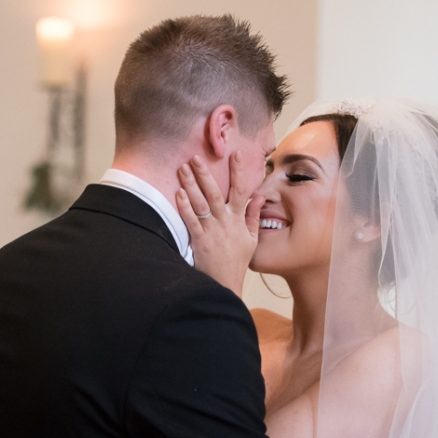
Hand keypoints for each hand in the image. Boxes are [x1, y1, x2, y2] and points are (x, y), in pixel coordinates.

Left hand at [177, 151, 264, 295]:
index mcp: (239, 220)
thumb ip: (253, 216)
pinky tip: (178, 193)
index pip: (241, 191)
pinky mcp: (199, 240)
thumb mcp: (251, 239)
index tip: (235, 154)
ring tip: (183, 168)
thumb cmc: (237, 261)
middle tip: (196, 157)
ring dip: (191, 185)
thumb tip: (259, 197)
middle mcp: (225, 222)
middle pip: (215, 193)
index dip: (239, 171)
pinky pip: (191, 220)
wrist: (226, 283)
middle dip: (205, 173)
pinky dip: (185, 206)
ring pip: (200, 203)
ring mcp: (212, 230)